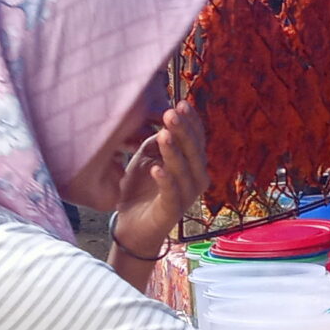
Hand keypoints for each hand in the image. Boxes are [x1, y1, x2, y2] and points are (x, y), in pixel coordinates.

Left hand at [113, 105, 206, 258]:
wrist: (132, 227)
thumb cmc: (141, 190)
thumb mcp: (146, 158)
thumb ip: (156, 140)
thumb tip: (162, 118)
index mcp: (192, 164)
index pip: (197, 138)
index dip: (191, 121)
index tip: (181, 103)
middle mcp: (196, 179)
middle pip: (194, 152)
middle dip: (183, 131)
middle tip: (171, 114)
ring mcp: (186, 196)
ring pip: (184, 171)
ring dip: (174, 152)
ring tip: (164, 135)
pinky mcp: (172, 211)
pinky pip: (171, 193)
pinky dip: (164, 180)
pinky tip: (156, 168)